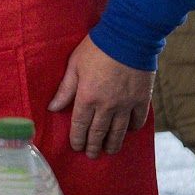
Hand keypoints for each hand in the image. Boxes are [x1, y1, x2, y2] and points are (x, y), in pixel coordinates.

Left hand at [48, 35, 153, 157]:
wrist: (128, 38)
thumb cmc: (96, 50)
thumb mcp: (74, 66)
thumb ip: (65, 89)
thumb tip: (53, 108)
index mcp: (87, 97)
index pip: (80, 125)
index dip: (77, 139)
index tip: (76, 147)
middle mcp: (107, 106)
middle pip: (99, 132)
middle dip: (93, 146)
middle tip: (91, 155)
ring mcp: (126, 104)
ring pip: (119, 131)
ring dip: (113, 143)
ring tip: (109, 151)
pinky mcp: (142, 100)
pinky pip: (138, 120)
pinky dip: (133, 128)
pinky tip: (129, 132)